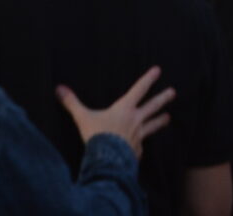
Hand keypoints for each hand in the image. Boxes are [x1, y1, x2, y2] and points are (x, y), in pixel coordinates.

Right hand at [58, 65, 173, 159]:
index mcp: (124, 109)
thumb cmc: (97, 136)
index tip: (158, 70)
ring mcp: (138, 136)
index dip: (148, 79)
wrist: (107, 161)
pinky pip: (140, 147)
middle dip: (163, 98)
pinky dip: (141, 146)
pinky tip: (141, 148)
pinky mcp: (137, 151)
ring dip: (160, 121)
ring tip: (168, 118)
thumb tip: (59, 89)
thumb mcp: (83, 117)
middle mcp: (135, 120)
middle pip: (152, 106)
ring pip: (152, 126)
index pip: (139, 89)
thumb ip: (72, 103)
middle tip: (173, 92)